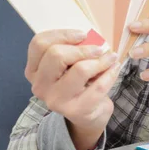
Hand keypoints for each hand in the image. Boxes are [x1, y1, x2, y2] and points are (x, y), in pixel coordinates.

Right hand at [25, 30, 120, 149]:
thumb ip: (73, 49)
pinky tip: (114, 68)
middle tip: (100, 48)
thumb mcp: (69, 65)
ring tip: (111, 58)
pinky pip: (98, 85)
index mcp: (33, 70)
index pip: (39, 44)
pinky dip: (110, 74)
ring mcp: (56, 100)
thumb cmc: (78, 84)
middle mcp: (40, 86)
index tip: (83, 34)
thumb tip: (92, 38)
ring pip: (80, 69)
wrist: (88, 115)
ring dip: (101, 61)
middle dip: (83, 48)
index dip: (62, 34)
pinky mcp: (76, 110)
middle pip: (56, 55)